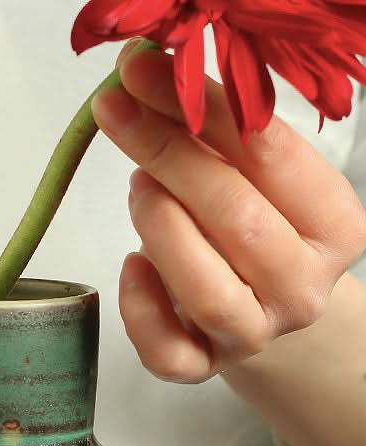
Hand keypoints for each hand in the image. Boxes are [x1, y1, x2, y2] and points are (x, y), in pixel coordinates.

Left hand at [92, 42, 365, 383]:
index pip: (272, 157)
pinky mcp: (206, 367)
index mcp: (335, 226)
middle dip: (168, 154)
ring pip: (207, 293)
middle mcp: (302, 288)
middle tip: (117, 111)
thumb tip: (149, 78)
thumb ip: (217, 137)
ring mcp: (255, 334)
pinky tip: (130, 265)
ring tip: (136, 186)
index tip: (145, 71)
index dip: (205, 107)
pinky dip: (140, 308)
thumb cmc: (253, 230)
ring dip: (160, 228)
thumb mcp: (254, 179)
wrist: (260, 305)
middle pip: (238, 221)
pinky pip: (169, 354)